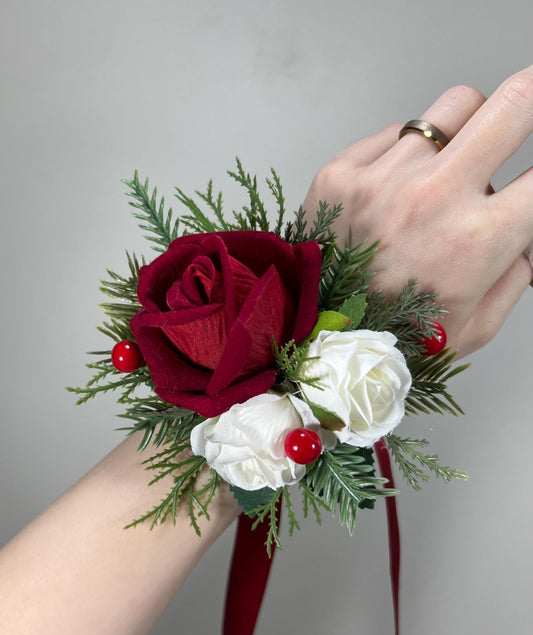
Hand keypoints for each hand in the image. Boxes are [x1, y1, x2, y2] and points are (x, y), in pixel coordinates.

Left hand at [302, 66, 532, 356]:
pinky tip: (396, 189)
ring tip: (449, 168)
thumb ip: (518, 273)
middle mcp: (431, 198)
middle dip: (530, 96)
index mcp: (476, 240)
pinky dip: (407, 153)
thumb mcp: (474, 325)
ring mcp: (382, 179)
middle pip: (510, 102)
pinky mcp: (341, 173)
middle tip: (526, 105)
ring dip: (464, 133)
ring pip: (454, 108)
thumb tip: (530, 227)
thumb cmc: (394, 338)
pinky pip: (397, 132)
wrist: (314, 340)